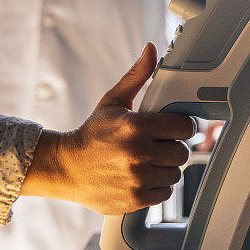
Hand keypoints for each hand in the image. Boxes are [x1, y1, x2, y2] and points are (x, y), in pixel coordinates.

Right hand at [21, 42, 195, 214]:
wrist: (65, 168)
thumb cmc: (92, 135)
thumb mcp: (113, 102)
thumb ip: (136, 76)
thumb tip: (151, 49)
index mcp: (135, 126)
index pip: (184, 126)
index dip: (182, 126)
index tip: (175, 128)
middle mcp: (137, 153)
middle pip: (182, 151)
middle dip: (172, 147)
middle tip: (157, 145)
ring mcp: (137, 178)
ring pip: (175, 173)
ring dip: (165, 168)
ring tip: (147, 161)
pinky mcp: (135, 199)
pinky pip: (165, 193)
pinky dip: (157, 186)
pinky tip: (142, 176)